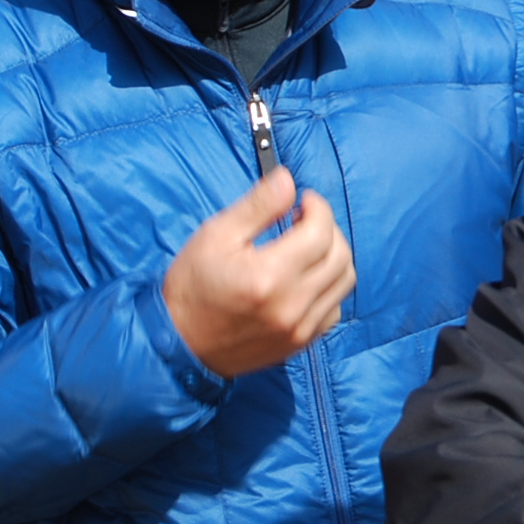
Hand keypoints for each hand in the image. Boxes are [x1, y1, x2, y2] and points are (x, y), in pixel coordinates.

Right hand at [161, 168, 356, 377]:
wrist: (180, 344)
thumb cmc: (192, 287)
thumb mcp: (215, 236)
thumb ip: (257, 206)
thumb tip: (288, 179)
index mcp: (269, 276)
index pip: (320, 232)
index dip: (318, 208)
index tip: (304, 201)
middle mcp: (292, 305)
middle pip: (340, 256)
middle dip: (328, 229)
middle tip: (304, 221)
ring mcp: (300, 328)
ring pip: (344, 282)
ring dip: (333, 256)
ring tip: (308, 247)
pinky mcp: (301, 342)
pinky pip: (334, 308)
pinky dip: (329, 286)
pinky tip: (306, 278)